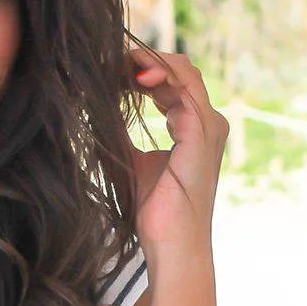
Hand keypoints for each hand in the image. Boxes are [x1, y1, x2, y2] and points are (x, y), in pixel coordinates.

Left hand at [126, 47, 229, 261]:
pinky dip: (157, 74)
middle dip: (141, 59)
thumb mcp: (130, 162)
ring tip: (115, 62)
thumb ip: (121, 133)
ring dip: (147, 61)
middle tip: (106, 59)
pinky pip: (183, 86)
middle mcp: (207, 121)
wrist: (172, 246)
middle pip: (176, 69)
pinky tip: (131, 77)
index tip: (108, 68)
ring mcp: (208, 125)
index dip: (140, 69)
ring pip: (182, 70)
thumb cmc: (154, 213)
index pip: (170, 81)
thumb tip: (98, 110)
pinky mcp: (201, 133)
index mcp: (194, 126)